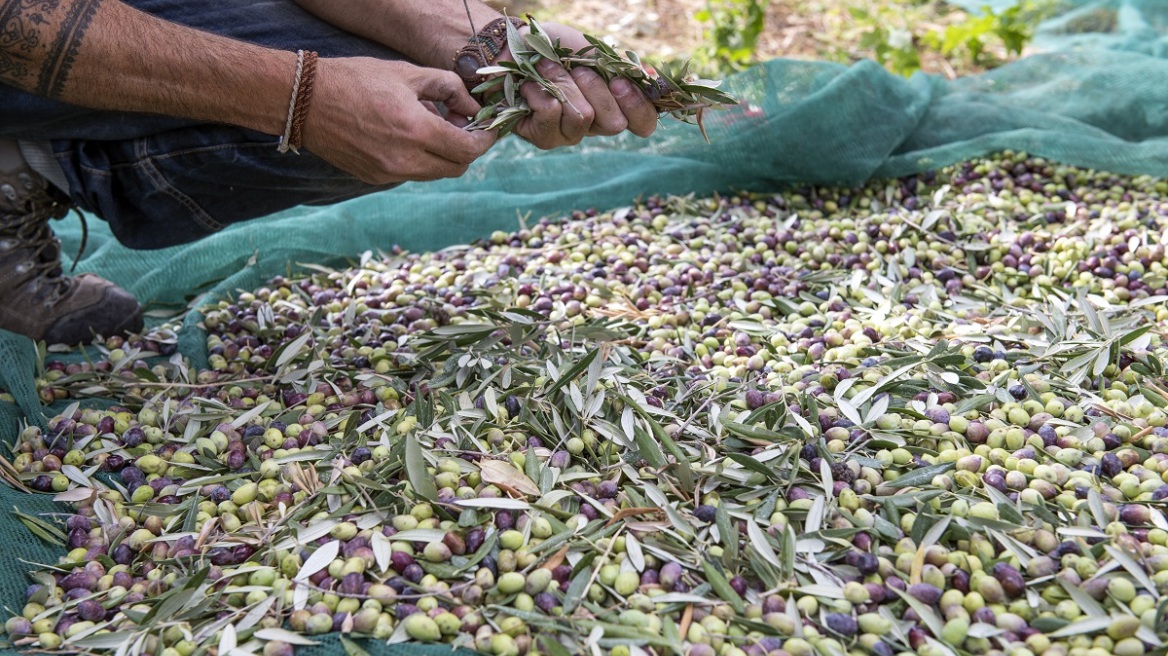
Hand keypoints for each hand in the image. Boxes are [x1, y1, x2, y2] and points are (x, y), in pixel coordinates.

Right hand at [303, 57, 496, 184]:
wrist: (305, 100)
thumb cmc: (356, 80)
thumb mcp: (407, 73)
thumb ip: (448, 89)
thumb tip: (472, 107)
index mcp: (415, 131)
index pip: (468, 149)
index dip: (485, 141)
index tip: (489, 130)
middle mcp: (404, 160)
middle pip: (456, 168)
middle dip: (467, 149)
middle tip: (464, 126)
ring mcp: (388, 173)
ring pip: (433, 173)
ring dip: (443, 155)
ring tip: (434, 127)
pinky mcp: (373, 178)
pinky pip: (410, 174)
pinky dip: (420, 160)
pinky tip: (410, 136)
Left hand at [501, 23, 657, 148]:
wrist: (513, 47)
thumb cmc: (556, 48)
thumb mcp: (595, 51)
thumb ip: (623, 68)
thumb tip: (651, 78)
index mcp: (615, 104)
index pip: (644, 124)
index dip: (637, 107)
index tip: (618, 81)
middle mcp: (596, 125)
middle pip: (614, 123)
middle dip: (594, 88)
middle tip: (577, 69)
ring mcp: (570, 135)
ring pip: (582, 117)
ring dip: (565, 85)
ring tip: (548, 69)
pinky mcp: (544, 138)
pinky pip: (552, 116)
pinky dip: (541, 92)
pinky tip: (531, 86)